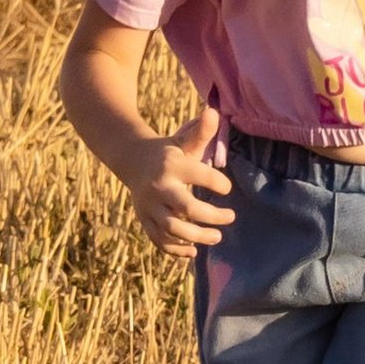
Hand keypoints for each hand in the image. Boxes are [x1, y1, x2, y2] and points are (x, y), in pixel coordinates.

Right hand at [127, 103, 233, 255]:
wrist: (132, 160)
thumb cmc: (169, 151)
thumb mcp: (184, 139)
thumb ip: (202, 131)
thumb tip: (214, 112)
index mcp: (172, 165)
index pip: (199, 175)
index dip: (218, 183)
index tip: (228, 188)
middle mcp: (160, 186)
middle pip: (186, 207)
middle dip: (211, 216)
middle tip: (231, 217)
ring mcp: (150, 206)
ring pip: (172, 228)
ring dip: (196, 236)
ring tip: (217, 237)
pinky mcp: (145, 219)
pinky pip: (158, 240)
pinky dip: (175, 250)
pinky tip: (193, 251)